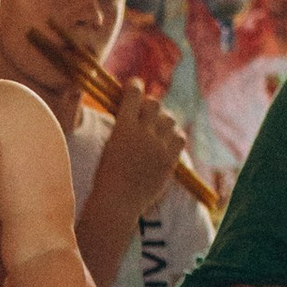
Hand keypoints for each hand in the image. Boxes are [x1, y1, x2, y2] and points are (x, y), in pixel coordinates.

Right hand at [92, 72, 187, 211]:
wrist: (117, 202)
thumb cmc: (106, 176)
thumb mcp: (109, 145)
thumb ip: (121, 126)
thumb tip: (130, 111)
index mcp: (122, 127)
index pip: (134, 94)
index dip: (135, 86)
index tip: (135, 85)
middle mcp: (143, 133)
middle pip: (154, 104)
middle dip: (150, 106)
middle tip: (146, 112)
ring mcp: (158, 147)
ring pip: (169, 119)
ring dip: (163, 121)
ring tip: (157, 129)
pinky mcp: (169, 160)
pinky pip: (180, 137)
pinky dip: (174, 136)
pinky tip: (167, 141)